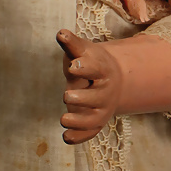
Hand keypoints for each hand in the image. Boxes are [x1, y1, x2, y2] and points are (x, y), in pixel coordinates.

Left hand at [57, 29, 122, 144]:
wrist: (110, 79)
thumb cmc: (90, 62)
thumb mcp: (82, 51)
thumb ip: (71, 44)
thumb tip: (60, 33)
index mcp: (103, 70)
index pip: (96, 69)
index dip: (85, 67)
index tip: (72, 65)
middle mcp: (106, 91)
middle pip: (97, 98)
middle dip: (82, 98)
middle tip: (66, 95)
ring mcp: (102, 109)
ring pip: (94, 119)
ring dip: (79, 122)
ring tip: (63, 119)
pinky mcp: (96, 122)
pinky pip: (90, 133)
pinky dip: (79, 137)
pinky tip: (65, 137)